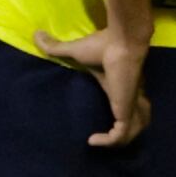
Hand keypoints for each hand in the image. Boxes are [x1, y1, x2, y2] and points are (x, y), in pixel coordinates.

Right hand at [34, 26, 150, 147]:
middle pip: (139, 118)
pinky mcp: (125, 110)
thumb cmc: (103, 45)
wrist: (120, 41)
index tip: (104, 114)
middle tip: (108, 137)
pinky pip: (120, 135)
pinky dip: (108, 142)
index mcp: (121, 85)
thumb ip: (57, 47)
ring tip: (100, 142)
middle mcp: (130, 97)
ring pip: (135, 129)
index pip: (128, 104)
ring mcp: (130, 105)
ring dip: (120, 140)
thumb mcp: (75, 50)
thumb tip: (36, 34)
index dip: (121, 114)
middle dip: (127, 130)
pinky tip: (92, 141)